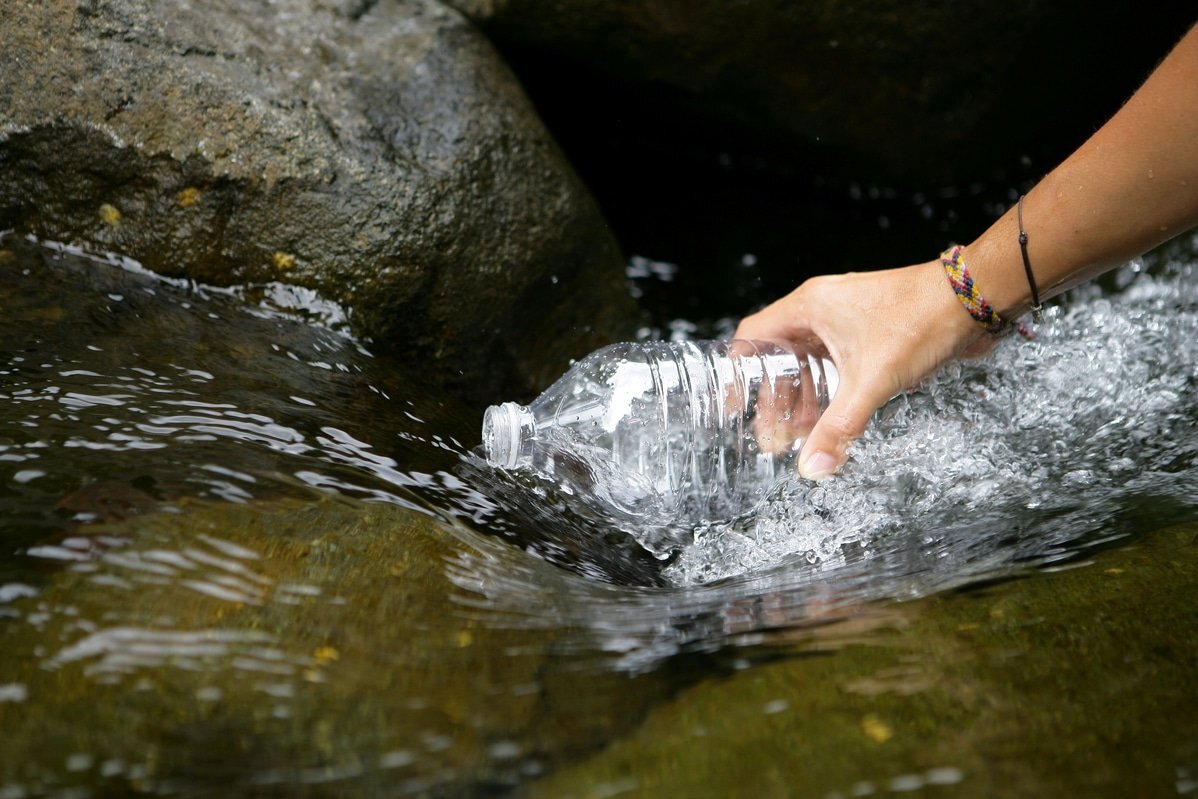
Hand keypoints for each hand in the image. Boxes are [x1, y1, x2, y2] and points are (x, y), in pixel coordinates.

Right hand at [735, 259, 987, 479]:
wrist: (975, 298)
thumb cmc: (921, 321)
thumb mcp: (872, 382)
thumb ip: (838, 428)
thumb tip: (812, 468)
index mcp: (808, 307)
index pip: (752, 337)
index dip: (738, 373)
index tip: (734, 407)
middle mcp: (822, 309)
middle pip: (780, 356)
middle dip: (775, 399)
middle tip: (774, 437)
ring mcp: (847, 318)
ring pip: (810, 360)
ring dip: (804, 397)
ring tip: (802, 434)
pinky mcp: (870, 329)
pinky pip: (836, 361)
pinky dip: (830, 388)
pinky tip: (834, 416)